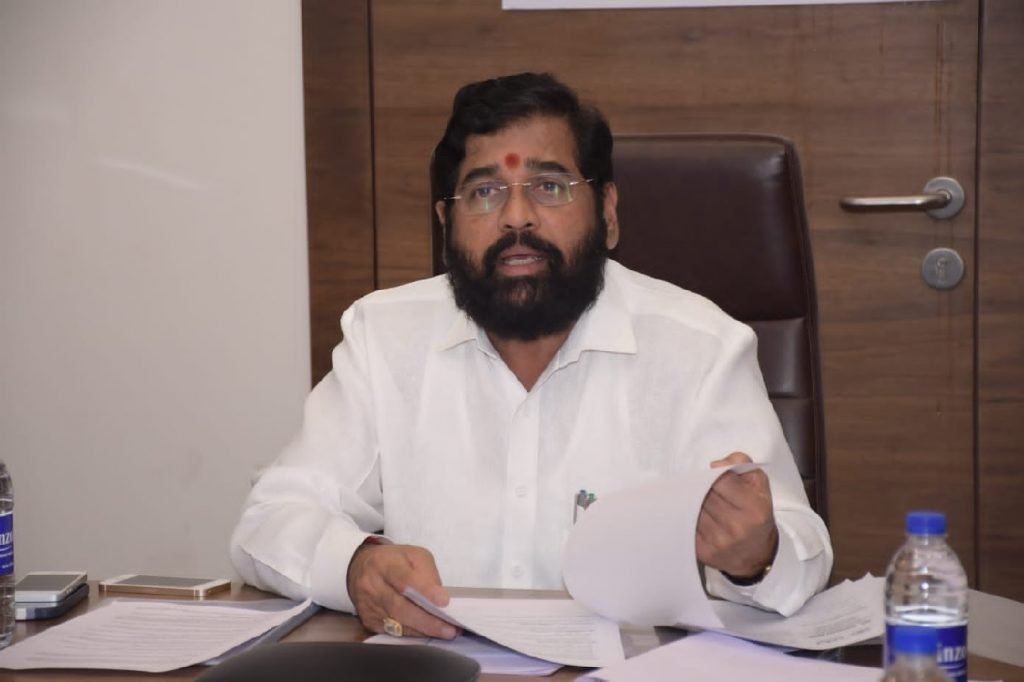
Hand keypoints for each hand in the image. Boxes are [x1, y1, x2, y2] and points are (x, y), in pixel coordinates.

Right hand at [346, 542, 456, 638]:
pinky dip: (412, 633)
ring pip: (397, 623)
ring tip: (444, 632)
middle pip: (400, 606)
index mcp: (384, 564)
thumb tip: (439, 597)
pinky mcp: (369, 621)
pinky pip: (392, 632)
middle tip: (449, 628)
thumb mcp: (413, 555)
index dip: (425, 591)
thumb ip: (427, 572)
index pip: (404, 579)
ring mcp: (369, 605)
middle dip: (427, 620)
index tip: (444, 601)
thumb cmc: (393, 561)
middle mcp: (372, 585)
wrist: (361, 568)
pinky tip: (426, 633)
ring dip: (423, 630)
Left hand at [696, 452, 778, 578]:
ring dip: (693, 502)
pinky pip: (685, 524)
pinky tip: (697, 517)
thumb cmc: (756, 514)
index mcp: (753, 508)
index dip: (714, 475)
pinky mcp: (702, 551)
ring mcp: (718, 541)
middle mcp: (736, 526)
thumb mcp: (759, 484)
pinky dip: (688, 517)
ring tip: (705, 505)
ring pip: (691, 507)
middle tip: (708, 491)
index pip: (720, 480)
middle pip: (703, 493)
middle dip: (702, 488)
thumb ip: (740, 464)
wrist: (756, 554)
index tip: (715, 478)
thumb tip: (715, 465)